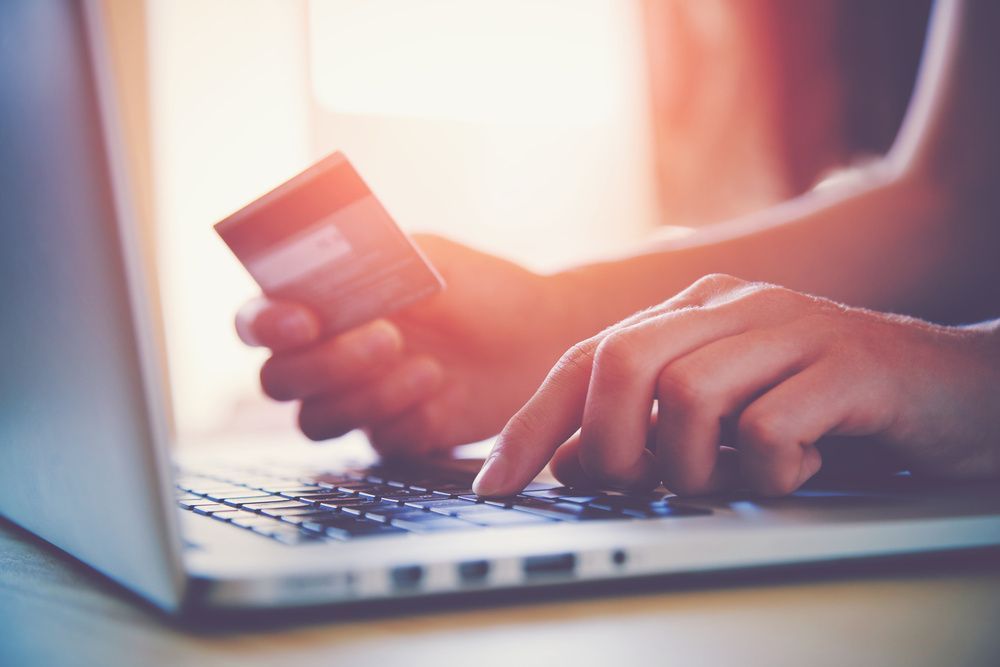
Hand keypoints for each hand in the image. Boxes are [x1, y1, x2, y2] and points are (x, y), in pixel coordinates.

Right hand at [235, 235, 587, 455]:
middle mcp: (327, 358)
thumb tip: (324, 257)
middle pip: (278, 380)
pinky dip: (403, 419)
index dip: (264, 325)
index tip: (301, 321)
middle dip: (326, 363)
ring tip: (429, 366)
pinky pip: (375, 442)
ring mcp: (357, 402)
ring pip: (316, 421)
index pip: (258, 322)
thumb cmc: (477, 287)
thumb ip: (370, 257)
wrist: (536, 334)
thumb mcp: (424, 256)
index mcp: (321, 307)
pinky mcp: (394, 436)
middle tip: (388, 338)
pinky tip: (441, 391)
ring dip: (366, 396)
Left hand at [473, 274, 999, 496]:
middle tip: (633, 486)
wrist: (958, 388)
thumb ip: (647, 428)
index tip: (495, 485)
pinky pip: (769, 430)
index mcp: (694, 312)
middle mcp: (734, 307)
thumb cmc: (828, 406)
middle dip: (608, 444)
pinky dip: (768, 472)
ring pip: (687, 394)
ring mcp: (793, 328)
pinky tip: (798, 471)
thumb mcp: (725, 417)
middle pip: (622, 361)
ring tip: (730, 478)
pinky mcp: (849, 365)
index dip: (533, 425)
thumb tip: (569, 460)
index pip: (588, 359)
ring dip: (693, 465)